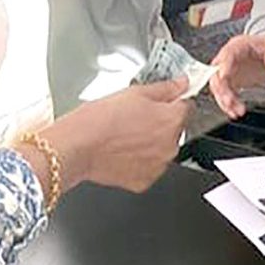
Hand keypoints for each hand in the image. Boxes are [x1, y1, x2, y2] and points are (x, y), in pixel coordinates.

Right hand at [44, 78, 191, 193]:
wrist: (78, 146)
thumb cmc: (100, 119)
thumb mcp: (134, 92)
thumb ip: (165, 88)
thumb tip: (181, 83)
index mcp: (171, 120)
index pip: (186, 105)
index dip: (172, 100)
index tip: (161, 100)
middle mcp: (170, 146)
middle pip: (174, 128)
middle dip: (160, 122)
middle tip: (135, 116)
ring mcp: (158, 166)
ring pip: (161, 149)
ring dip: (151, 142)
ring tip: (125, 134)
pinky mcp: (144, 181)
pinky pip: (148, 166)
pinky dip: (139, 160)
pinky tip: (122, 150)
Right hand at [208, 33, 264, 118]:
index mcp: (237, 46)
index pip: (227, 54)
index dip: (224, 65)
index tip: (224, 76)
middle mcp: (228, 58)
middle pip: (217, 73)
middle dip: (222, 89)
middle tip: (229, 101)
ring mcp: (227, 71)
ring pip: (219, 87)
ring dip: (225, 100)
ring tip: (236, 112)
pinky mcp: (230, 81)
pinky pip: (225, 94)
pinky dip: (229, 104)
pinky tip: (235, 112)